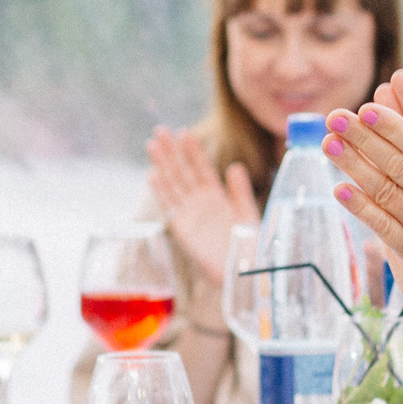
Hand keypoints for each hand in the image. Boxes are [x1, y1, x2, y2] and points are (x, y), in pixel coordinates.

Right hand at [145, 125, 258, 286]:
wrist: (243, 273)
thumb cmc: (250, 247)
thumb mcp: (248, 215)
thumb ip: (240, 192)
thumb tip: (234, 166)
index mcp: (218, 196)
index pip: (202, 168)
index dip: (193, 151)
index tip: (185, 132)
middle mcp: (201, 202)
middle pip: (183, 172)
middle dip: (172, 151)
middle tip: (161, 130)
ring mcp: (190, 214)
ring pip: (173, 184)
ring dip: (162, 165)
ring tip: (152, 144)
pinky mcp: (182, 229)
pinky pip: (170, 207)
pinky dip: (161, 191)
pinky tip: (153, 174)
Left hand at [324, 86, 402, 341]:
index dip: (393, 127)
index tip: (367, 108)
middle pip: (395, 164)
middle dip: (363, 138)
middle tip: (335, 115)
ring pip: (384, 191)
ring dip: (354, 167)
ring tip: (328, 143)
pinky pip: (383, 227)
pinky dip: (361, 208)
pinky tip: (339, 189)